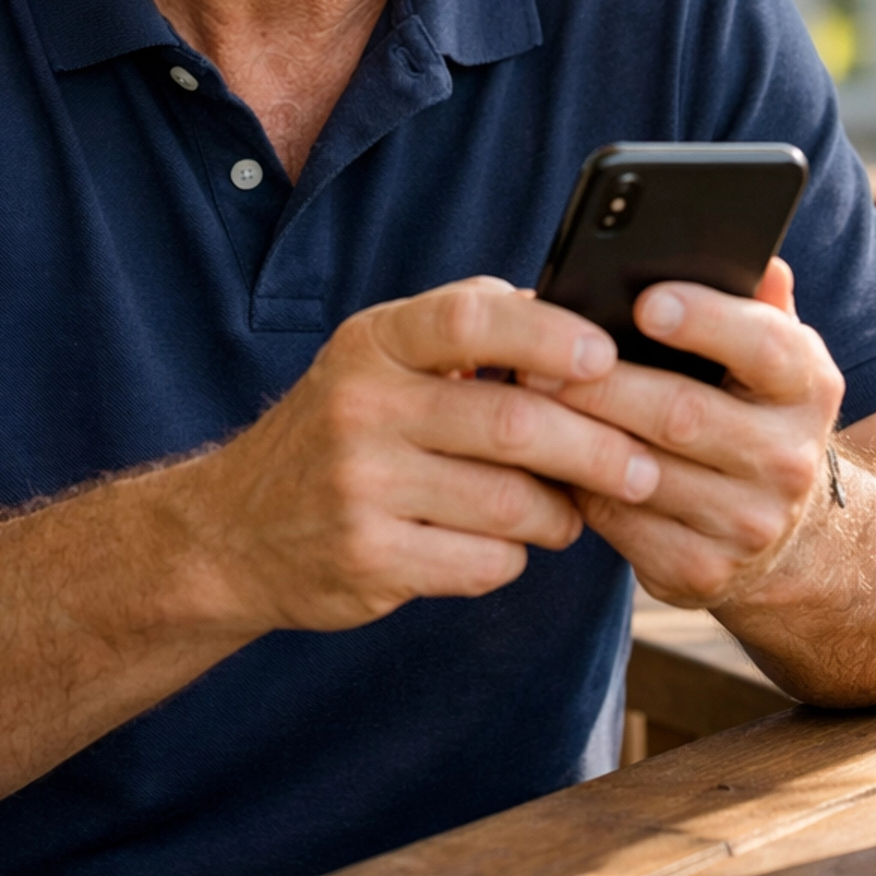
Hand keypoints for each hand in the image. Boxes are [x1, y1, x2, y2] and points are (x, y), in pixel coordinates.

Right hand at [186, 278, 657, 633]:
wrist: (231, 531)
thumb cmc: (340, 431)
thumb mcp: (380, 359)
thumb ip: (467, 328)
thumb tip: (577, 312)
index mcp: (374, 342)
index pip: (471, 318)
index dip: (549, 334)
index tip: (608, 355)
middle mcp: (361, 407)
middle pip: (513, 422)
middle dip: (597, 448)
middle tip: (644, 465)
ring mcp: (360, 488)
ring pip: (509, 502)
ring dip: (561, 512)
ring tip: (571, 510)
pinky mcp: (367, 562)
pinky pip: (483, 563)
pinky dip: (512, 556)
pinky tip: (505, 546)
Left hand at [519, 259, 843, 608]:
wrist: (786, 537)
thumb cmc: (753, 413)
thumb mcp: (774, 357)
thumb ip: (760, 305)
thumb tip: (759, 260)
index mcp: (808, 388)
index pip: (766, 347)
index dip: (707, 322)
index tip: (647, 302)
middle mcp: (788, 459)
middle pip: (684, 414)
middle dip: (603, 385)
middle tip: (537, 360)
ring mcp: (747, 523)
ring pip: (642, 473)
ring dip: (576, 437)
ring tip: (523, 403)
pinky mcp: (700, 571)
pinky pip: (620, 524)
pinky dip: (576, 489)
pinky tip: (542, 459)